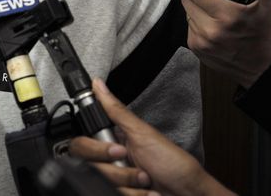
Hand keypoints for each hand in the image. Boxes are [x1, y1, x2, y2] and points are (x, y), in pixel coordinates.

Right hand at [69, 78, 233, 195]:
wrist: (188, 193)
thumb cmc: (173, 163)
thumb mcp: (143, 134)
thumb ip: (116, 111)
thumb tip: (98, 85)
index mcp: (113, 140)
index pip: (83, 144)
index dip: (97, 150)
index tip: (118, 151)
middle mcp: (110, 161)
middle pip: (91, 166)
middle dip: (118, 171)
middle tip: (140, 169)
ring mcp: (115, 180)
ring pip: (102, 183)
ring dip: (130, 184)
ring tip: (147, 182)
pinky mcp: (121, 192)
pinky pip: (109, 194)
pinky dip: (133, 195)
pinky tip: (146, 192)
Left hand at [165, 0, 270, 88]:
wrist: (259, 67)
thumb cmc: (261, 35)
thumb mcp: (266, 8)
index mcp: (227, 15)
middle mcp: (212, 29)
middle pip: (187, 0)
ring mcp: (202, 41)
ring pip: (187, 13)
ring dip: (194, 8)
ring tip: (212, 11)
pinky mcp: (196, 49)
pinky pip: (189, 26)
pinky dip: (196, 21)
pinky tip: (210, 24)